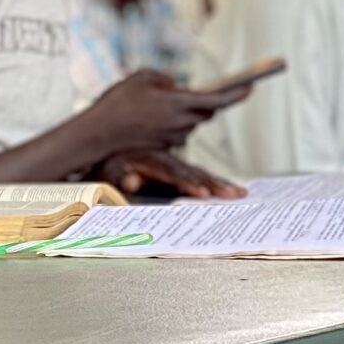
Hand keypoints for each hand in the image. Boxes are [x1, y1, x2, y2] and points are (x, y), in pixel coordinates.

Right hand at [74, 70, 247, 158]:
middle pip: (206, 112)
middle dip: (206, 101)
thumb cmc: (118, 102)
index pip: (218, 99)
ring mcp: (173, 138)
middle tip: (205, 91)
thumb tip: (177, 87)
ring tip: (160, 105)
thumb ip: (166, 79)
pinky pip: (175, 132)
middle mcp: (181, 123)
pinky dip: (170, 124)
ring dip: (184, 113)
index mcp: (180, 103)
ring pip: (190, 122)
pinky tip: (151, 118)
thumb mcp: (142, 77)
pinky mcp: (164, 148)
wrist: (97, 134)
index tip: (251, 87)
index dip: (237, 93)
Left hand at [100, 149, 242, 199]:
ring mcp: (171, 164)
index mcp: (150, 159)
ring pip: (199, 174)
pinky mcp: (174, 170)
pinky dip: (213, 183)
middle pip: (193, 172)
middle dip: (215, 184)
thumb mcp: (108, 171)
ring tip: (240, 193)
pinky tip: (231, 189)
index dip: (189, 184)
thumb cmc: (105, 165)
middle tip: (235, 194)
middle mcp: (165, 159)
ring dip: (219, 183)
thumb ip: (120, 177)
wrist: (103, 149)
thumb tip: (131, 181)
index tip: (204, 195)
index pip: (173, 173)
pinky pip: (196, 176)